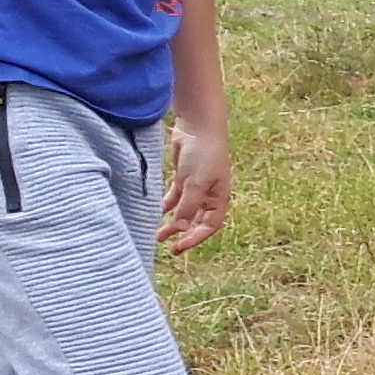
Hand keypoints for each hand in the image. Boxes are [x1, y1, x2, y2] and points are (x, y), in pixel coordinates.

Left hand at [157, 120, 230, 252]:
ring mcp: (195, 185)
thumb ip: (187, 208)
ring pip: (183, 210)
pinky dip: (166, 206)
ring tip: (157, 235)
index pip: (209, 225)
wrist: (198, 126)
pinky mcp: (183, 176)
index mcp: (219, 198)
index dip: (195, 238)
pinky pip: (175, 197)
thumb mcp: (195, 184)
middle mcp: (209, 194)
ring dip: (172, 222)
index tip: (178, 248)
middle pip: (196, 221)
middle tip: (166, 246)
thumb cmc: (204, 154)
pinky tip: (155, 212)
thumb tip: (180, 230)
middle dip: (182, 234)